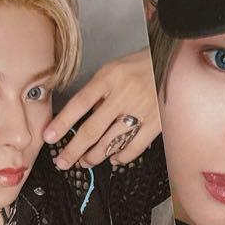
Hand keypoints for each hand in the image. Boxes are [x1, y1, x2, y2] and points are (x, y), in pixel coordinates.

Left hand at [43, 48, 159, 169]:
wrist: (174, 63)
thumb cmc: (141, 66)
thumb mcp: (114, 69)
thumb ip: (98, 91)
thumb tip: (81, 117)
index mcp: (109, 77)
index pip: (79, 103)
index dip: (62, 123)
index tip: (49, 137)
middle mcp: (123, 94)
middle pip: (92, 129)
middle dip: (74, 150)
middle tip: (62, 161)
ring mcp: (141, 110)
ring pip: (111, 142)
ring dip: (94, 156)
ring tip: (84, 162)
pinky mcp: (156, 123)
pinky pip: (134, 147)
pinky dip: (121, 156)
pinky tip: (113, 159)